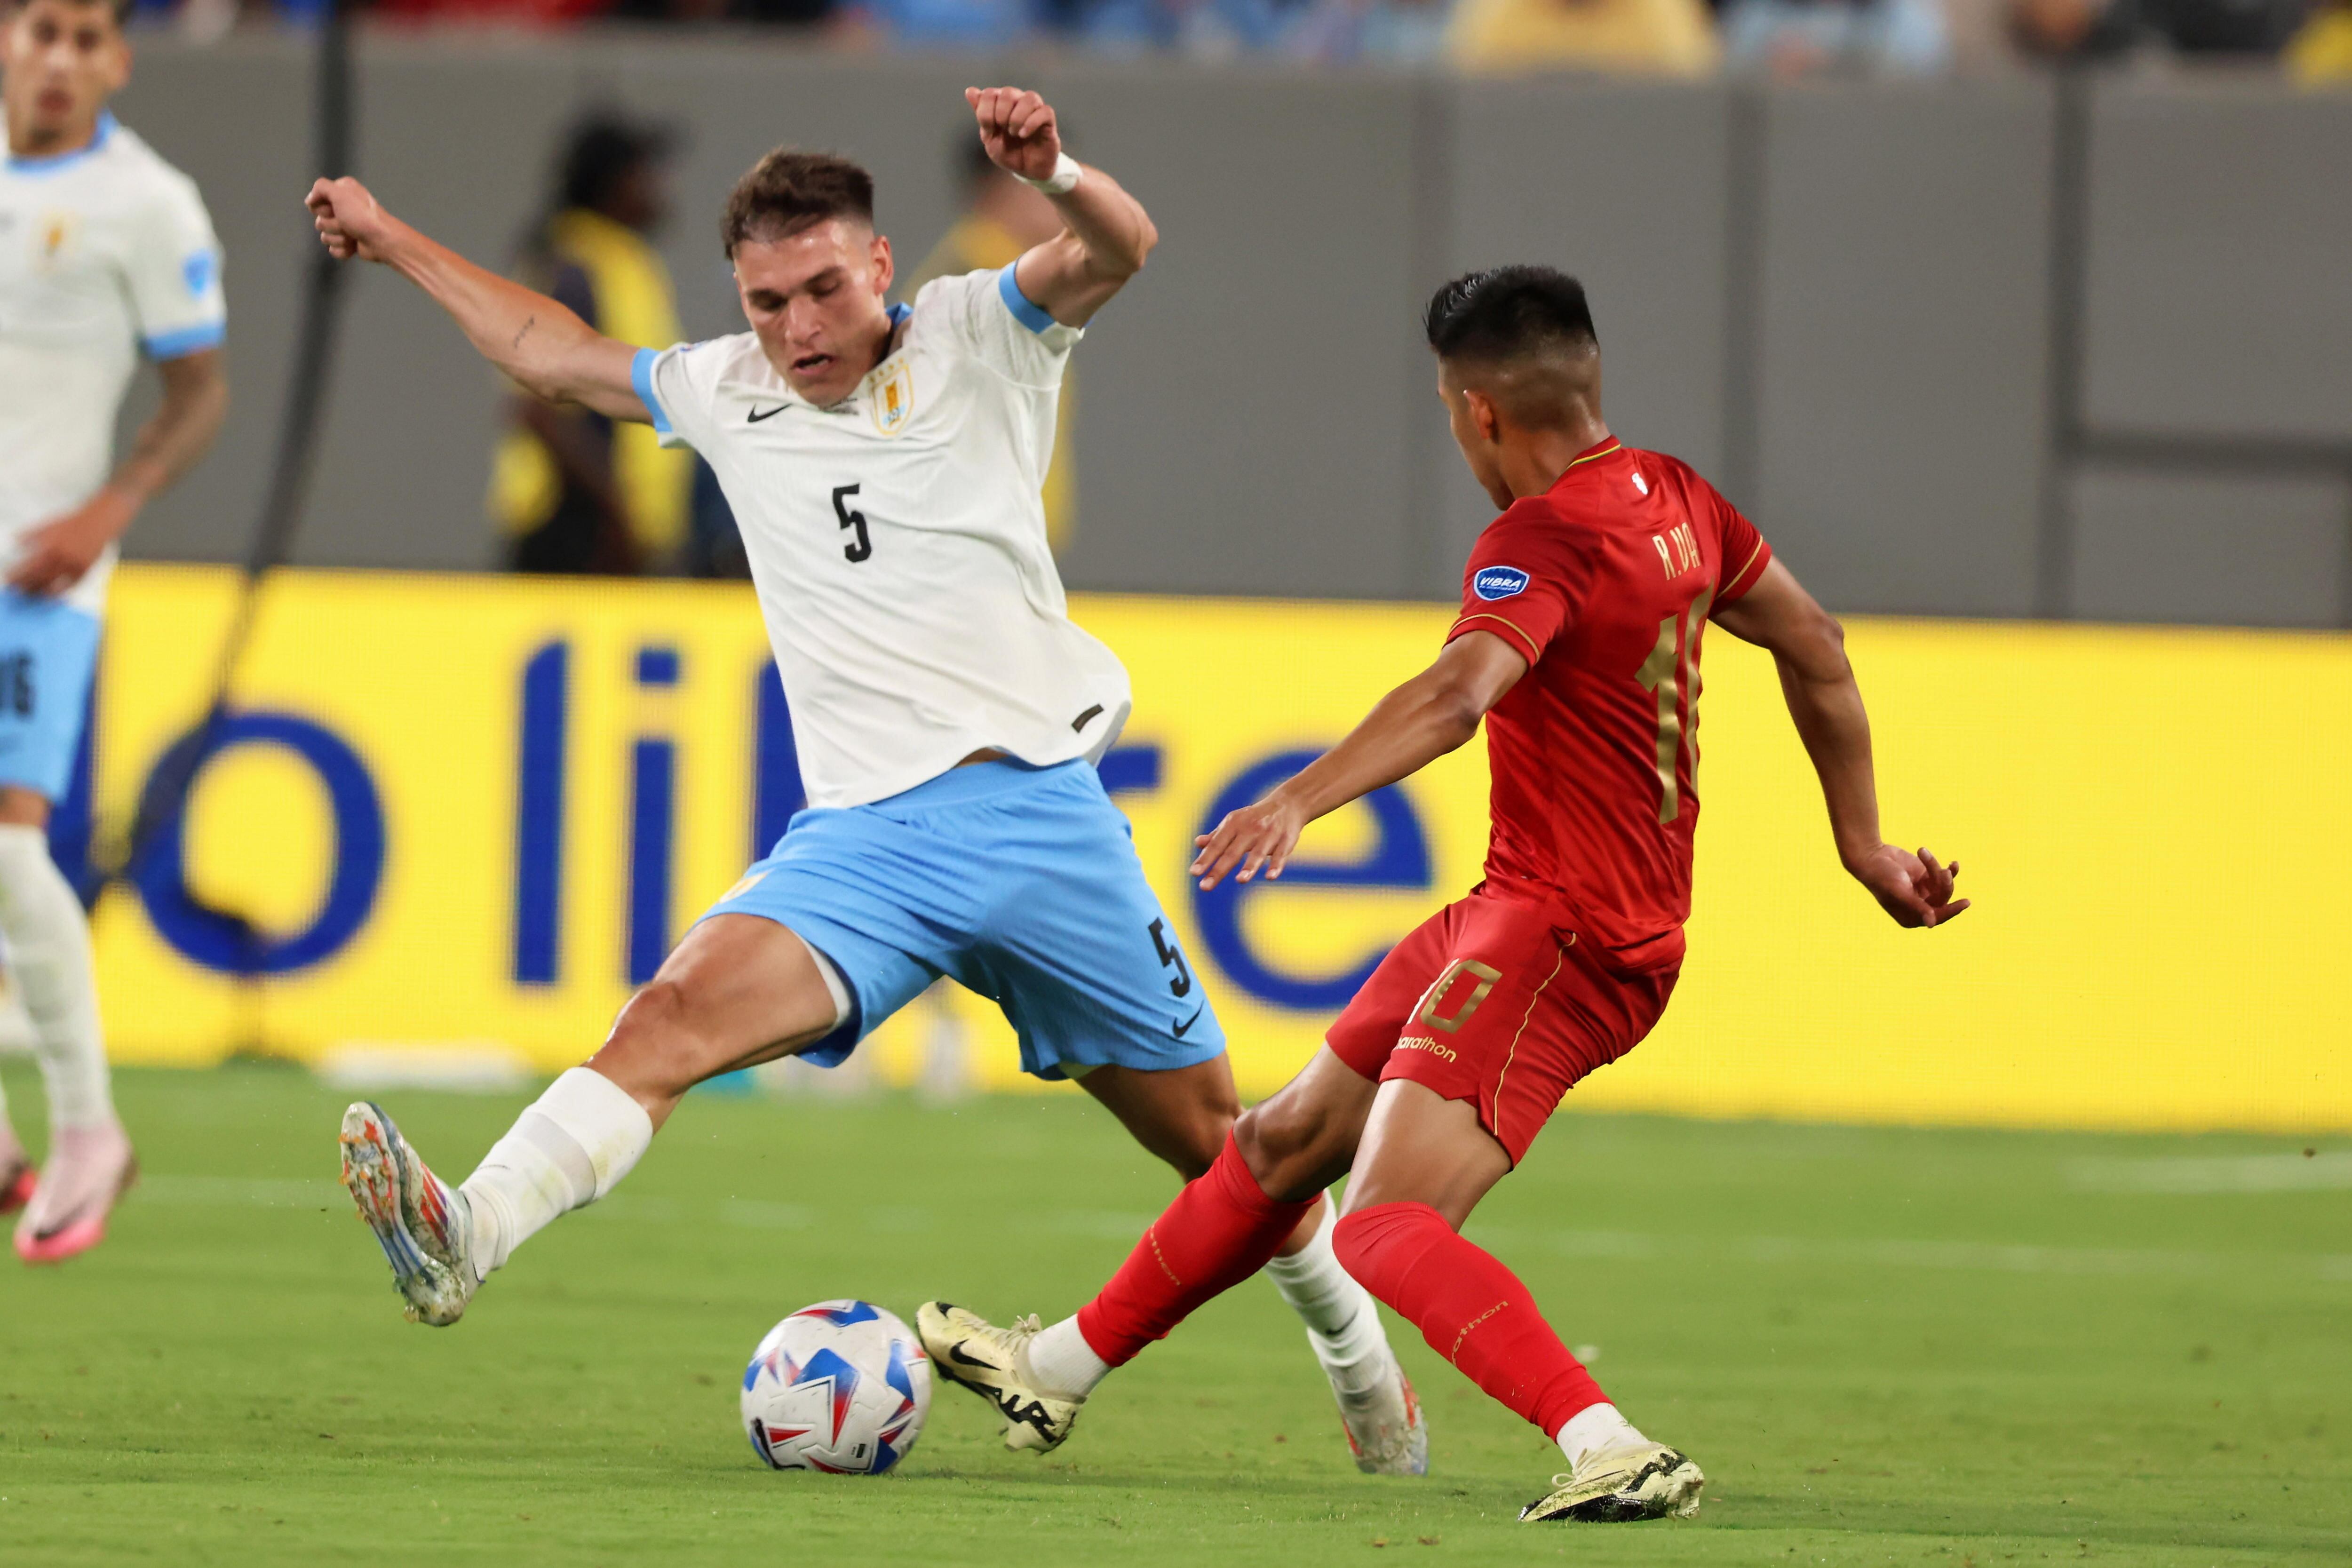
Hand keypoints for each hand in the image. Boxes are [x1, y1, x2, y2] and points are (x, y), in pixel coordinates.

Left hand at [7, 488, 134, 595]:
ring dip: (40, 591)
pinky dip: (60, 592)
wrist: (99, 523)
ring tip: (31, 594)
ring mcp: (75, 566)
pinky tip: (51, 594)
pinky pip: (70, 586)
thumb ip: (32, 533)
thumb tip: (16, 541)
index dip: (17, 574)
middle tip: (16, 590)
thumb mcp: (49, 524)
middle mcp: (63, 558)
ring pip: (54, 585)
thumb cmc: (73, 523)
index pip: (29, 566)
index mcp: (51, 546)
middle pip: (40, 578)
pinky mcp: (86, 571)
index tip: (8, 578)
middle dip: (26, 586)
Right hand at [307, 176, 398, 262]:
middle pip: (319, 220)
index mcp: (341, 193)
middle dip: (331, 224)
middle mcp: (343, 208)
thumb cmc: (362, 215)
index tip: (333, 208)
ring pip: (325, 236)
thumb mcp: (339, 192)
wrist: (381, 239)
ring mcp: (346, 227)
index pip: (315, 201)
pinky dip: (342, 249)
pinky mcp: (349, 243)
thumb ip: (320, 188)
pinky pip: (333, 249)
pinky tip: (353, 246)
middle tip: (346, 223)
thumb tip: (309, 200)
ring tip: (352, 235)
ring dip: (338, 238)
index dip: (321, 207)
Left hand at [964, 86, 1062, 184]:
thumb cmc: (1008, 153)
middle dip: (1001, 112)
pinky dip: (1031, 123)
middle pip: (1009, 92)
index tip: (988, 129)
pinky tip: (1023, 135)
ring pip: (1030, 97)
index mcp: (1002, 103)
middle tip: (1002, 129)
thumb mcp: (989, 137)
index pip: (990, 93)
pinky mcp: (1048, 121)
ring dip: (1017, 117)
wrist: (1027, 171)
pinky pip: (1045, 111)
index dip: (985, 111)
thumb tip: (969, 90)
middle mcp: (1019, 102)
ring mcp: (1035, 110)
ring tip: (1014, 133)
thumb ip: (981, 114)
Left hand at [1190, 791, 1307, 890]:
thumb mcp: (1235, 822)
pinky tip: (1270, 877)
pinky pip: (1281, 854)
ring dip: (1249, 867)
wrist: (1288, 803)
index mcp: (1234, 823)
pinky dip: (1276, 866)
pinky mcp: (1287, 840)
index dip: (1206, 858)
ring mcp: (1269, 834)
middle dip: (1219, 870)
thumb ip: (1218, 835)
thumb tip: (1198, 843)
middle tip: (1205, 886)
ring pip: (1258, 853)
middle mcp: (1251, 828)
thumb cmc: (1255, 817)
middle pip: (1233, 852)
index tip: (1194, 873)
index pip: (1217, 844)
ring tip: (1240, 880)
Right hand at [1847, 843, 1968, 928]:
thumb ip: (1917, 906)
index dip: (1951, 910)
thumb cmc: (1881, 876)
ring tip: (1923, 853)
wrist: (1872, 855)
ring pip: (1943, 884)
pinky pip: (1943, 875)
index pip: (1936, 917)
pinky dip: (1949, 870)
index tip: (1965, 902)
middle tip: (1942, 871)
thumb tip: (1931, 924)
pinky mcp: (1926, 877)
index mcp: (1910, 917)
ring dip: (1936, 868)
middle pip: (1942, 899)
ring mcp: (1924, 891)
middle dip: (1943, 884)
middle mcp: (1919, 906)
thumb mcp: (1899, 891)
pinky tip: (1954, 864)